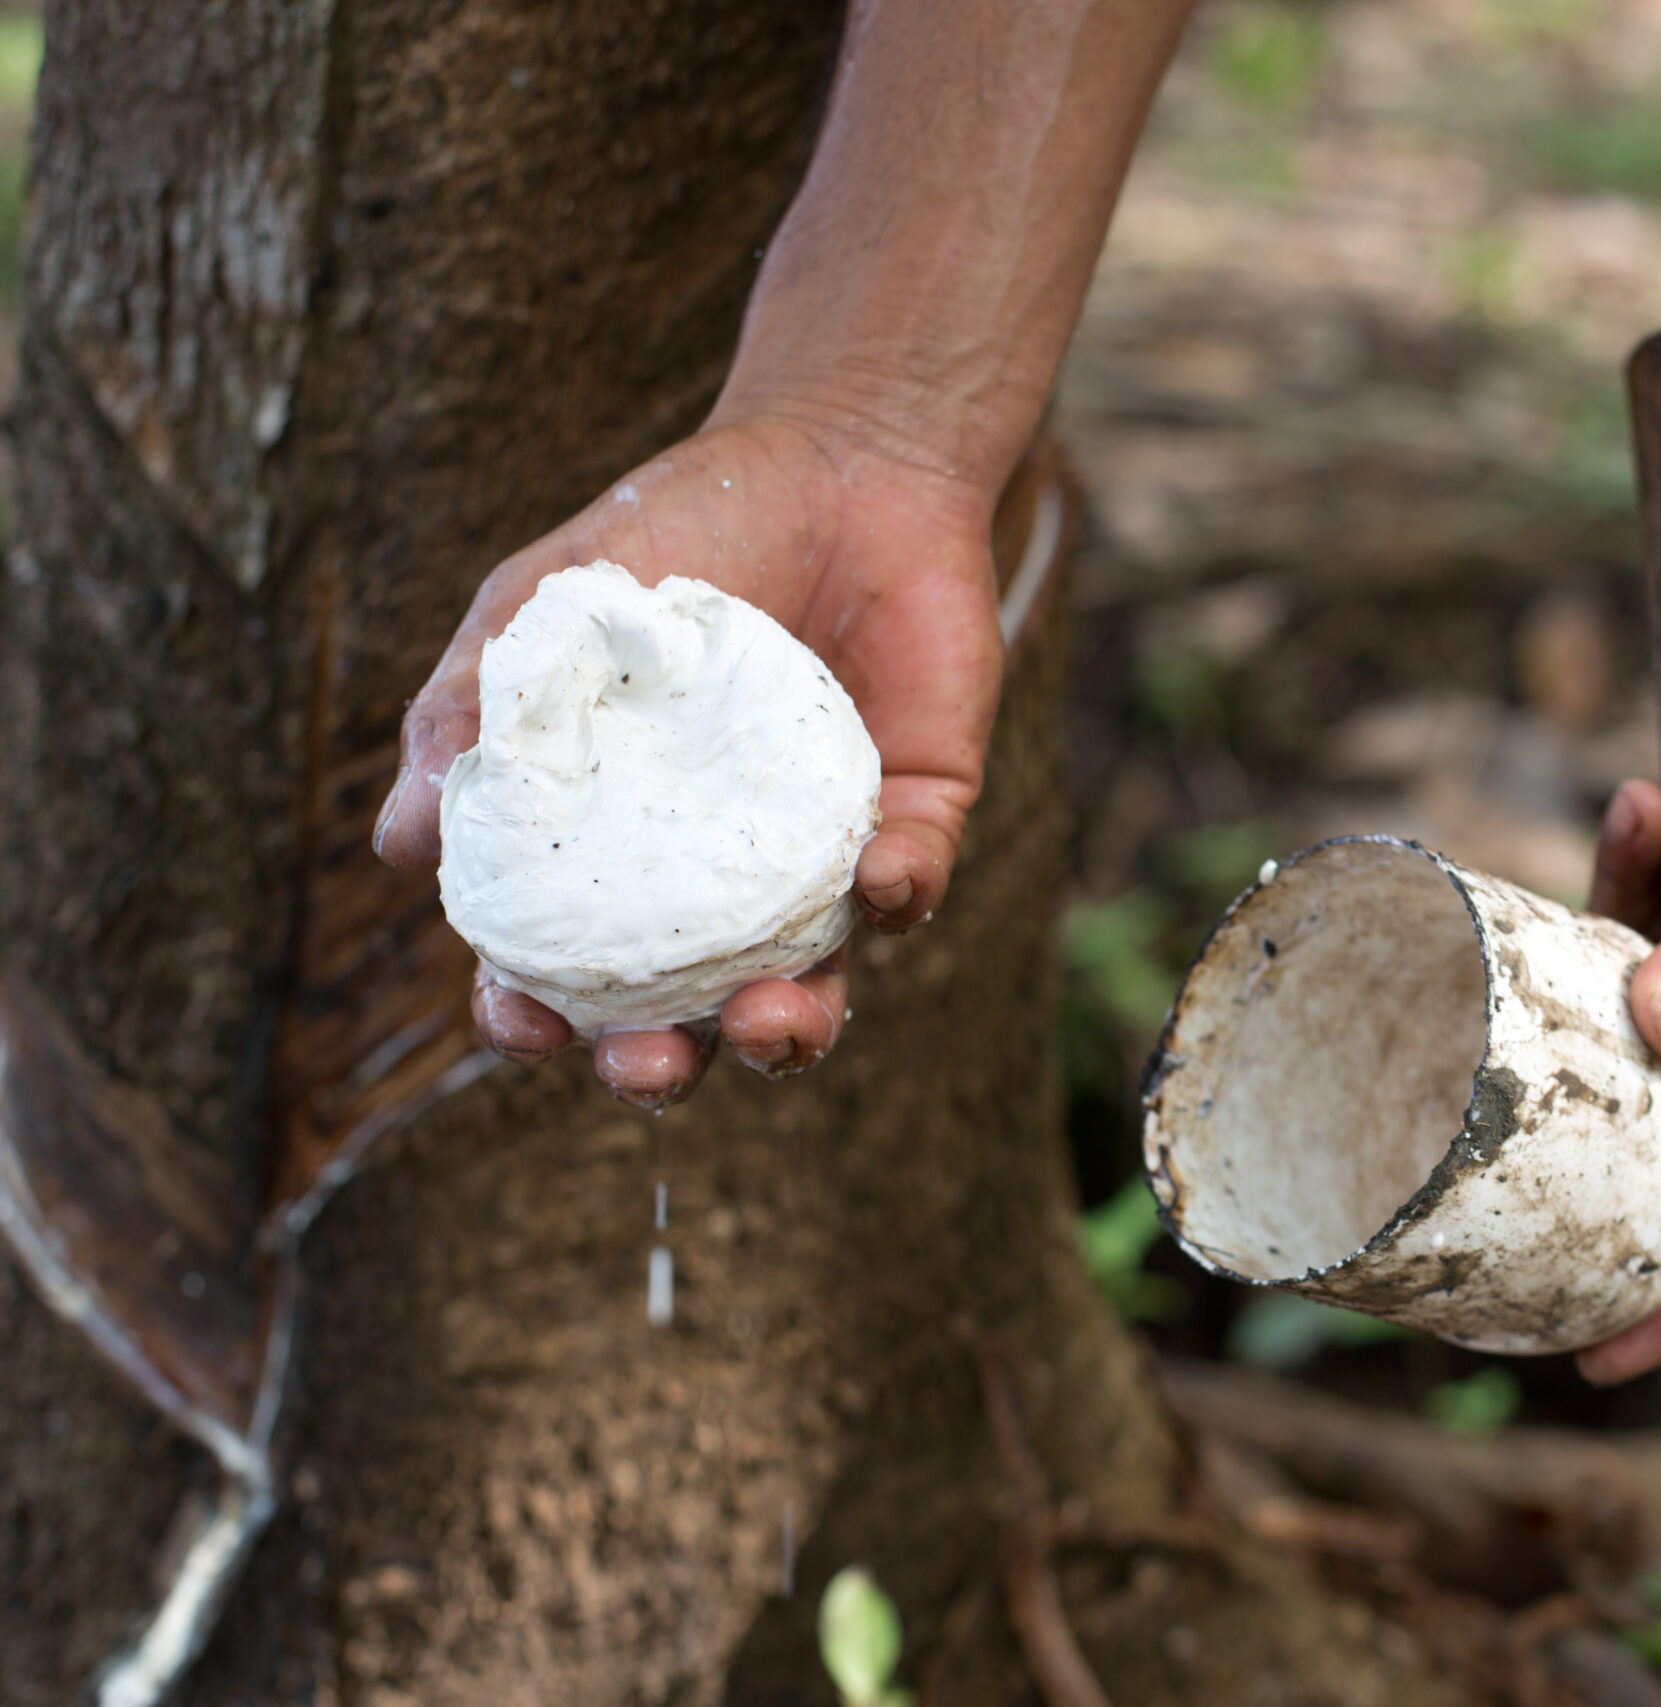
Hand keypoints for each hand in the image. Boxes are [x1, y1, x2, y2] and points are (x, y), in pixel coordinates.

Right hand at [376, 415, 1004, 1106]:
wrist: (837, 460)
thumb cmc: (676, 535)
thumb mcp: (548, 609)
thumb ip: (471, 711)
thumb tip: (398, 844)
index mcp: (619, 849)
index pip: (566, 968)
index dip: (535, 1015)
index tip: (520, 1021)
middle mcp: (718, 879)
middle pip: (685, 1016)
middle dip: (661, 1064)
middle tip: (647, 1062)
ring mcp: (819, 859)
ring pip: (809, 986)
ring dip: (787, 1029)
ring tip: (763, 1022)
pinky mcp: (918, 817)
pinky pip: (913, 884)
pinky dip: (899, 892)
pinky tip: (881, 879)